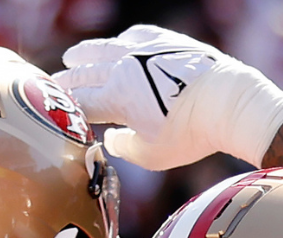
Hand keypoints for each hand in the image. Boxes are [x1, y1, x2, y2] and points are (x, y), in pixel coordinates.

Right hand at [55, 25, 282, 170]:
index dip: (66, 109)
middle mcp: (122, 69)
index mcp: (116, 99)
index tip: (58, 113)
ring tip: (73, 57)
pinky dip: (122, 42)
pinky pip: (135, 36)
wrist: (228, 102)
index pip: (81, 103)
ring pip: (104, 48)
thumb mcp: (154, 156)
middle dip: (67, 81)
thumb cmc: (191, 134)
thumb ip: (126, 149)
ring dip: (85, 54)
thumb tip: (112, 138)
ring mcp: (143, 51)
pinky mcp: (165, 40)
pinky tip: (120, 44)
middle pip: (85, 74)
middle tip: (54, 85)